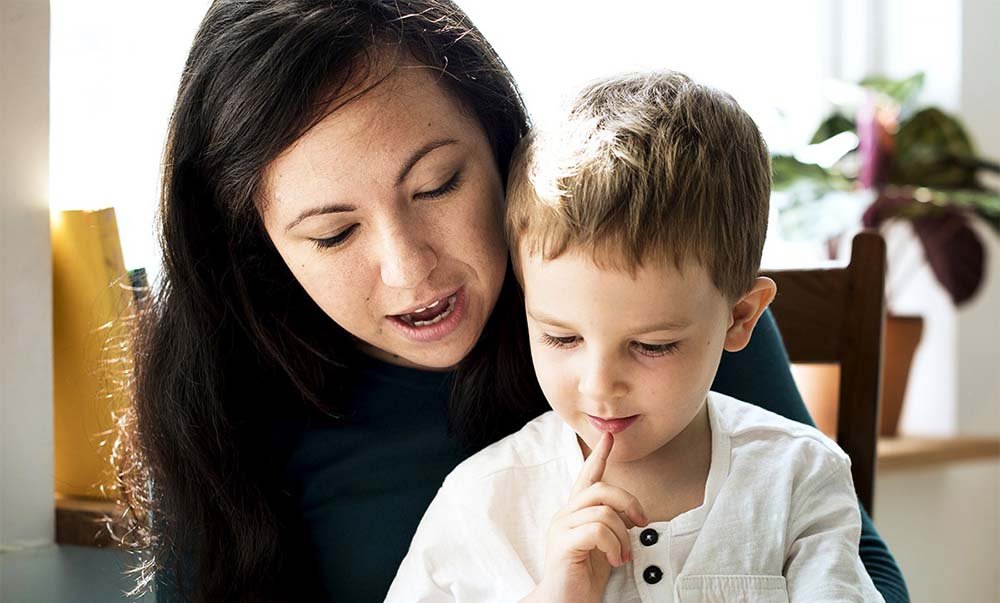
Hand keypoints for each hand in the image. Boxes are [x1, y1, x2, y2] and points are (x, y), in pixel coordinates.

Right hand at [526, 432, 648, 602]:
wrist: (562, 602)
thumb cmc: (582, 577)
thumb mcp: (603, 546)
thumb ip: (612, 527)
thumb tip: (634, 516)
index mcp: (575, 513)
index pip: (587, 476)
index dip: (599, 456)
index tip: (609, 437)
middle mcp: (565, 515)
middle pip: (602, 489)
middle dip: (629, 502)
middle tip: (642, 523)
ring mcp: (562, 528)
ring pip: (604, 511)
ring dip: (622, 536)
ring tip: (622, 556)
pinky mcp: (563, 543)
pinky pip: (598, 530)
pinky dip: (613, 546)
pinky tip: (612, 560)